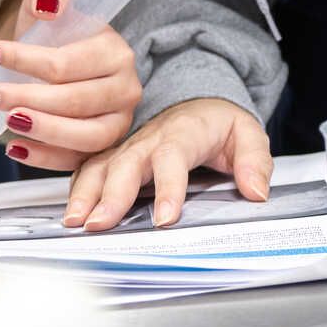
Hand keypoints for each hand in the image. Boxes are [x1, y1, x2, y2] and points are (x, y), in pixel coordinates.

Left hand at [0, 0, 142, 171]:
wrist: (57, 63)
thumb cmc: (54, 37)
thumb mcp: (48, 5)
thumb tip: (49, 3)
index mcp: (115, 52)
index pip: (68, 62)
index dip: (27, 60)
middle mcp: (125, 89)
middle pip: (75, 100)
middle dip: (27, 98)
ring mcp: (118, 122)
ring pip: (87, 136)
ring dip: (44, 131)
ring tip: (7, 121)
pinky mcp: (105, 148)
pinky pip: (79, 161)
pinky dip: (46, 158)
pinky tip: (15, 147)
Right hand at [60, 97, 272, 230]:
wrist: (199, 101)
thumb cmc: (221, 124)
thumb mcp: (248, 134)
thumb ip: (254, 162)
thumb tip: (256, 192)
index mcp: (185, 131)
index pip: (174, 157)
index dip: (168, 187)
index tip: (164, 219)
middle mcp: (151, 137)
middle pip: (127, 162)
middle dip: (111, 194)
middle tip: (99, 224)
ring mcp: (129, 146)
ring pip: (101, 165)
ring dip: (85, 193)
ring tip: (75, 221)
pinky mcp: (116, 155)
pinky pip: (90, 168)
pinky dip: (77, 189)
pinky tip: (70, 212)